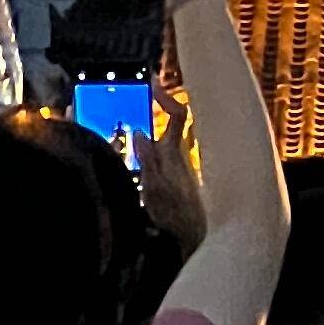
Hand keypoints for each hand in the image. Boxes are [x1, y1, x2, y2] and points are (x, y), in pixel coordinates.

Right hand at [135, 91, 203, 246]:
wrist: (194, 242)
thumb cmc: (176, 218)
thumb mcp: (155, 190)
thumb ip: (148, 161)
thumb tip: (139, 131)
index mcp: (174, 153)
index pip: (177, 115)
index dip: (165, 96)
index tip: (151, 82)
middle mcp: (179, 157)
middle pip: (171, 124)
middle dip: (158, 108)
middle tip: (140, 97)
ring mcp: (178, 170)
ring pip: (165, 140)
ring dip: (151, 131)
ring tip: (128, 124)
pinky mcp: (175, 184)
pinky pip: (162, 157)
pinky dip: (149, 150)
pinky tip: (137, 157)